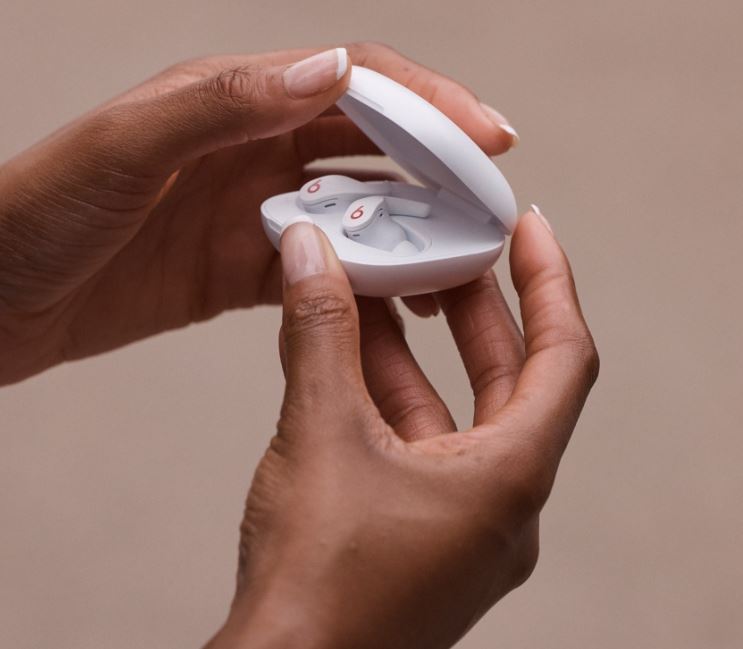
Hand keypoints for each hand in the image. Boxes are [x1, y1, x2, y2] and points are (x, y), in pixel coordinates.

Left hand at [0, 43, 516, 384]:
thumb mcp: (127, 146)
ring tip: (456, 264)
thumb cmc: (39, 212)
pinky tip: (393, 302)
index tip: (489, 138)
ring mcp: (253, 210)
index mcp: (234, 99)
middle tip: (490, 209)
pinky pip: (322, 269)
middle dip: (438, 171)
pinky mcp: (244, 267)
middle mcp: (253, 147)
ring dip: (408, 232)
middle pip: (372, 147)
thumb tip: (328, 69)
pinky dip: (361, 282)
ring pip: (355, 212)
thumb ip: (223, 105)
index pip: (356, 84)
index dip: (430, 104)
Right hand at [207, 209, 598, 648]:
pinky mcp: (416, 529)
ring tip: (378, 286)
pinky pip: (414, 440)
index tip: (527, 229)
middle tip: (442, 247)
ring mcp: (458, 519)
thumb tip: (309, 254)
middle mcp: (500, 502)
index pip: (563, 357)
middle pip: (506, 377)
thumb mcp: (321, 433)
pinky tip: (346, 351)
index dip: (551, 282)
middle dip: (471, 306)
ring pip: (449, 408)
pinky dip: (386, 392)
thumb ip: (319, 333)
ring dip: (413, 348)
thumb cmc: (318, 588)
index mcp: (510, 477)